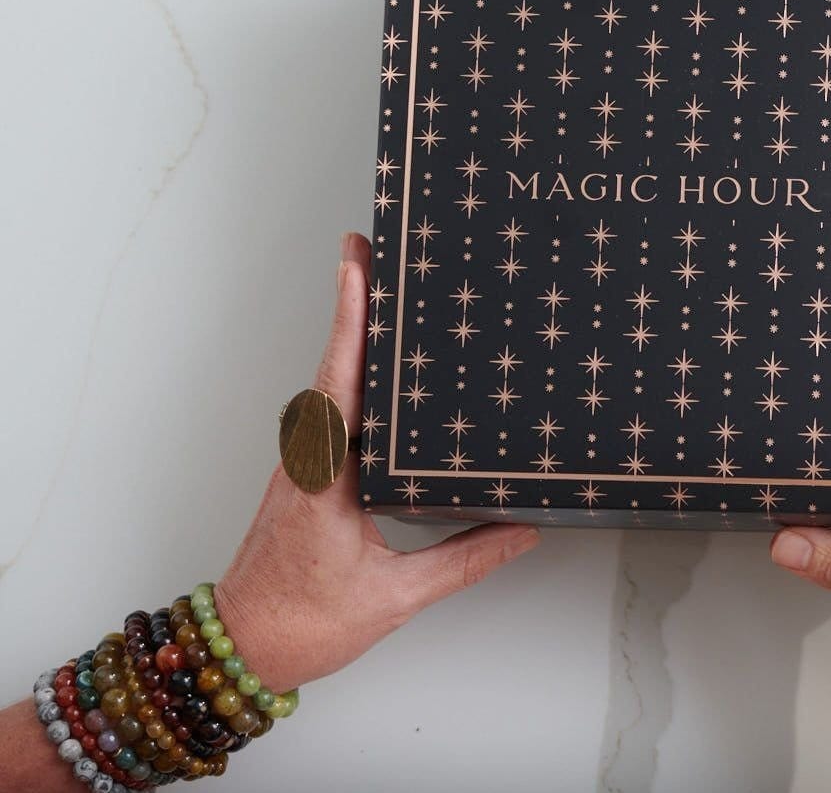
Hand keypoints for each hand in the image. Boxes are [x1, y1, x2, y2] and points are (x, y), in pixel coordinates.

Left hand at [213, 233, 539, 692]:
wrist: (238, 651)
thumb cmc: (303, 623)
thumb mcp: (395, 596)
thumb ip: (464, 560)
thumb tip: (522, 527)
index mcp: (326, 475)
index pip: (342, 379)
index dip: (350, 318)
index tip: (357, 263)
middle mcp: (311, 457)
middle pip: (337, 364)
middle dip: (357, 303)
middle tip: (378, 248)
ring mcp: (307, 464)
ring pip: (335, 385)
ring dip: (355, 335)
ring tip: (387, 292)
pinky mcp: (311, 477)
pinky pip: (337, 412)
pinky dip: (356, 375)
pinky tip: (384, 370)